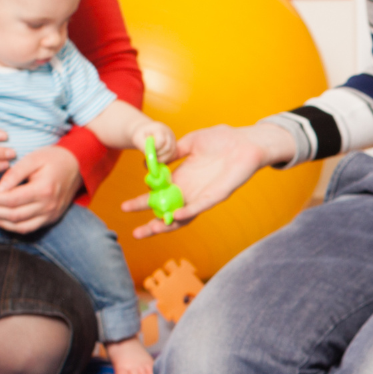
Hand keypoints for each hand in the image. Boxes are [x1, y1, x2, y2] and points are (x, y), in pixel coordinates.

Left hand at [0, 145, 80, 234]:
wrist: (77, 166)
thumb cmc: (53, 158)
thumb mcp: (33, 158)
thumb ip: (15, 173)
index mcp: (44, 190)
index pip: (11, 200)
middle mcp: (49, 206)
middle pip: (13, 215)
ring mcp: (51, 215)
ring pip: (19, 226)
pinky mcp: (51, 219)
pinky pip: (28, 228)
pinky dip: (11, 226)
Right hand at [122, 121, 293, 238]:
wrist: (247, 140)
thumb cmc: (222, 140)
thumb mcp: (191, 142)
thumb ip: (172, 152)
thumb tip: (151, 159)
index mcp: (183, 178)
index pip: (159, 196)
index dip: (143, 203)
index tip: (125, 208)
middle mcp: (192, 190)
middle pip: (169, 212)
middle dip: (152, 223)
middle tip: (135, 233)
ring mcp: (204, 193)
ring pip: (184, 215)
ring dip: (168, 223)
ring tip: (151, 229)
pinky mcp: (219, 193)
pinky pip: (202, 205)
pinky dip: (189, 211)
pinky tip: (177, 215)